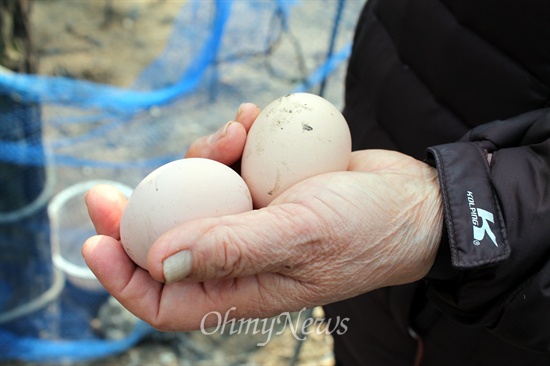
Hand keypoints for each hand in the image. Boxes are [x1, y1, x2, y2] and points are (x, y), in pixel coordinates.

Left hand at [83, 104, 442, 331]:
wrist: (412, 200)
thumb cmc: (366, 228)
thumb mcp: (301, 235)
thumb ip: (233, 249)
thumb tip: (159, 260)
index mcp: (244, 288)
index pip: (166, 299)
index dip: (123, 276)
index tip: (94, 240)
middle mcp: (239, 259)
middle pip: (168, 241)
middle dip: (139, 213)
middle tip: (107, 189)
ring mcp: (249, 220)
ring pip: (196, 194)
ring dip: (203, 157)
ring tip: (237, 129)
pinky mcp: (263, 189)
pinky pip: (228, 166)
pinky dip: (232, 140)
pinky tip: (251, 118)